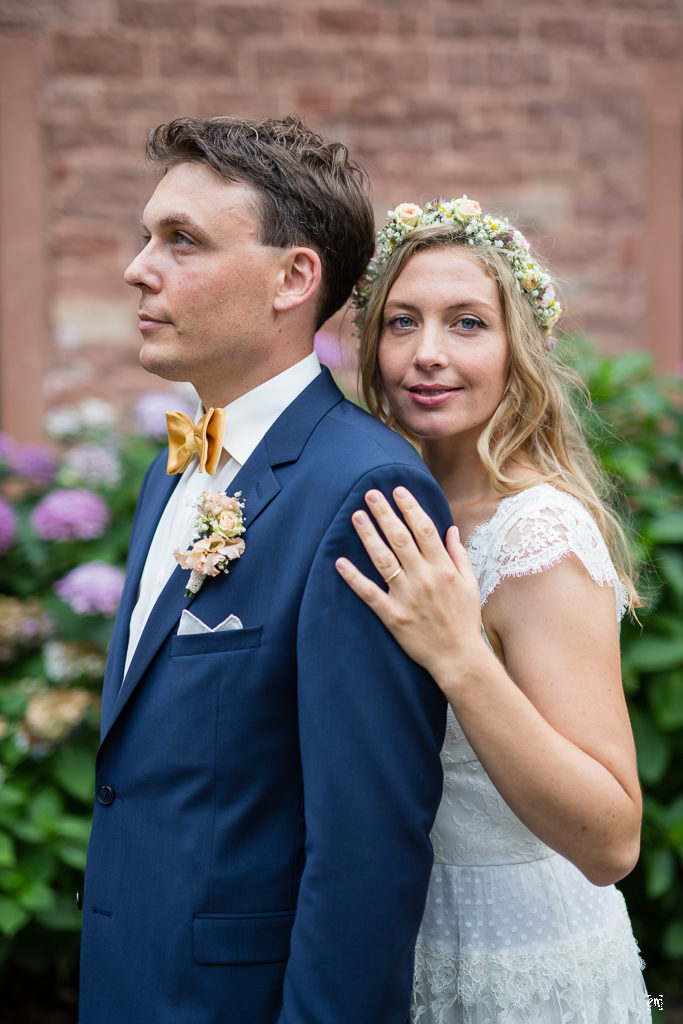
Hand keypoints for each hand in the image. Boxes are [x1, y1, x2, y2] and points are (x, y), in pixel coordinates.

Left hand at [335, 486, 484, 681]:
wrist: (458, 657)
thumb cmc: (464, 619)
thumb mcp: (469, 584)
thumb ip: (458, 554)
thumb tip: (450, 528)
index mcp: (443, 568)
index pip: (424, 529)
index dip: (410, 507)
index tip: (398, 491)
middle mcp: (424, 578)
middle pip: (400, 539)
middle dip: (385, 514)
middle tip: (370, 494)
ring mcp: (407, 597)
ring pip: (383, 560)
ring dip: (369, 536)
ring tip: (357, 516)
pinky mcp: (392, 616)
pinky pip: (369, 593)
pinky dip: (354, 578)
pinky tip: (340, 562)